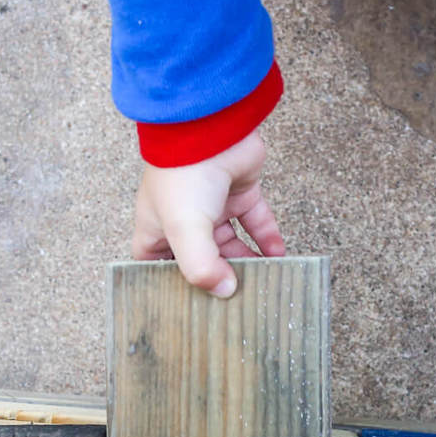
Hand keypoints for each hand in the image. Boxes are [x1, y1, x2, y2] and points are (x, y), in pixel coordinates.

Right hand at [132, 129, 285, 297]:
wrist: (211, 127)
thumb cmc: (183, 174)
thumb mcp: (184, 230)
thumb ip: (202, 267)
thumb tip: (225, 291)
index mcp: (157, 229)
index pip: (159, 267)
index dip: (171, 286)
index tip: (192, 308)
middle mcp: (184, 219)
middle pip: (203, 260)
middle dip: (220, 279)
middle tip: (238, 301)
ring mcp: (214, 206)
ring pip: (232, 244)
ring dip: (248, 261)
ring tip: (264, 282)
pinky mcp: (241, 192)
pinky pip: (256, 222)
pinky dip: (267, 238)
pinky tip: (278, 256)